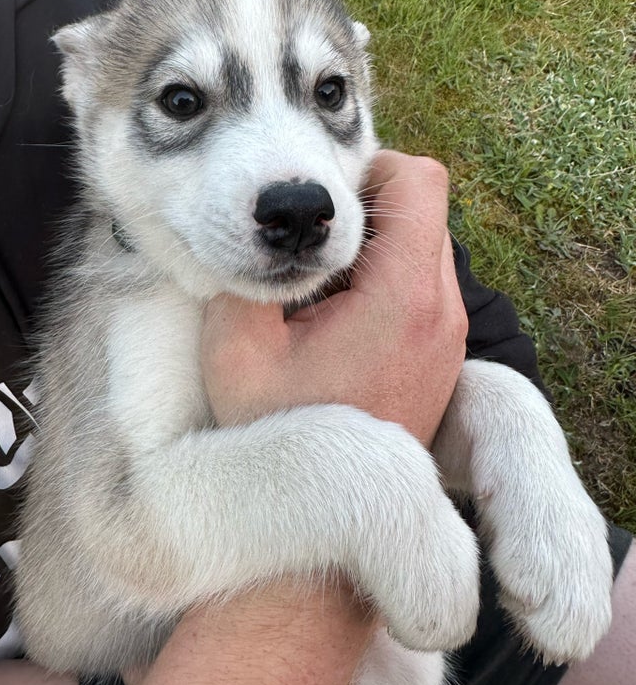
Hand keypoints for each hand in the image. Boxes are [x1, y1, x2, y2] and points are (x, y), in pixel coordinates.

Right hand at [201, 151, 466, 444]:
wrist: (331, 514)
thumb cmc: (280, 436)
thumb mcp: (236, 349)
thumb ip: (245, 269)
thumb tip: (258, 221)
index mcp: (403, 298)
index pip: (420, 182)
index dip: (369, 170)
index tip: (320, 205)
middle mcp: (442, 311)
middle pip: (423, 209)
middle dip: (364, 209)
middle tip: (309, 247)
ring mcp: (448, 335)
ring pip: (423, 246)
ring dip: (372, 248)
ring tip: (319, 290)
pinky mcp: (441, 353)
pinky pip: (422, 285)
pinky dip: (383, 281)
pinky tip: (336, 319)